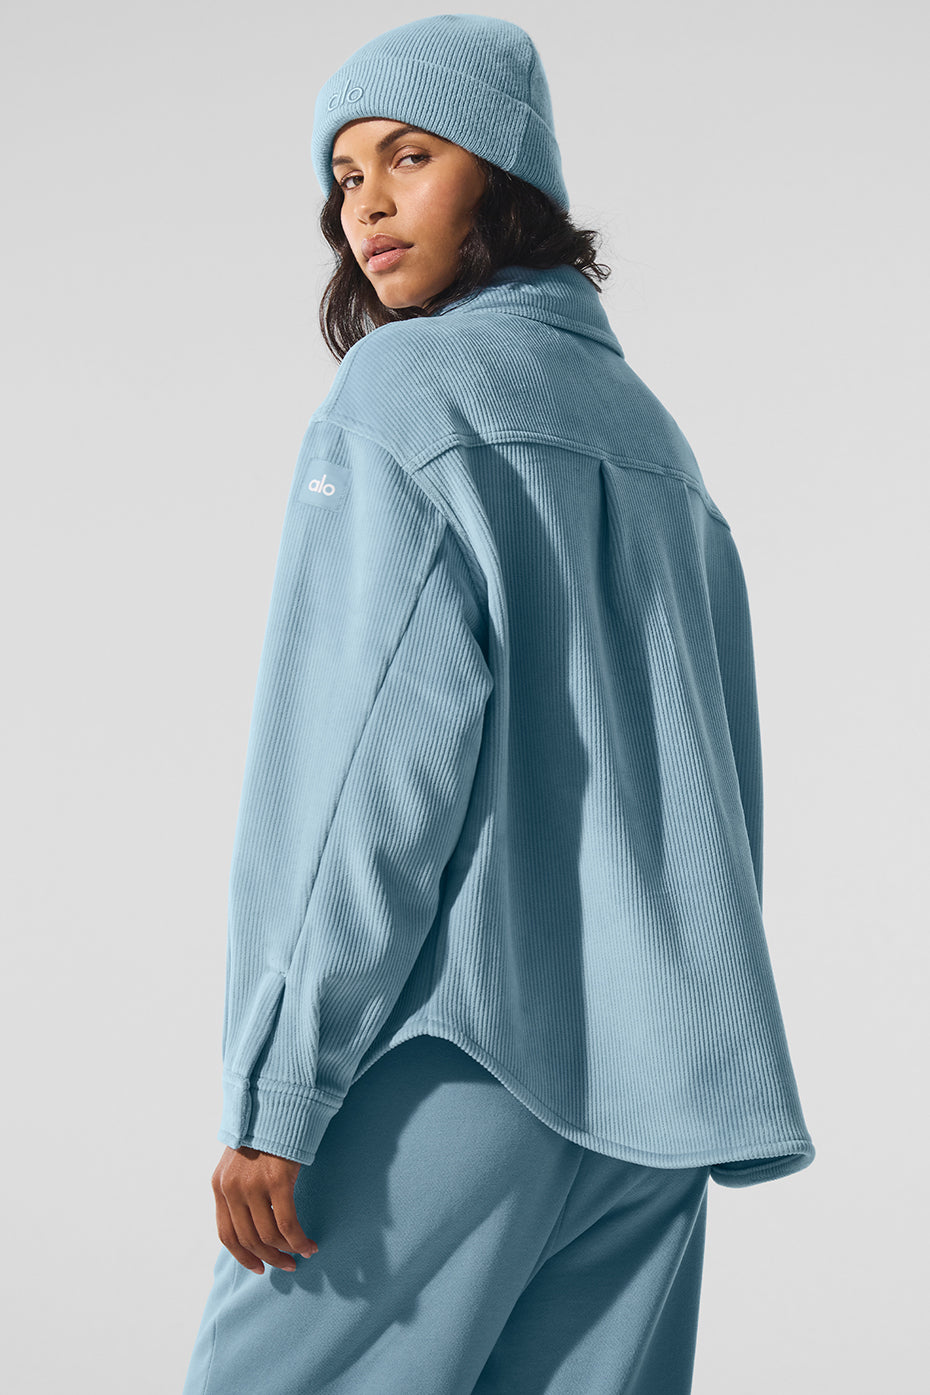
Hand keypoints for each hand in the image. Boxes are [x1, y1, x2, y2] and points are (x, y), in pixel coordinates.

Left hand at [212, 1145, 318, 1273]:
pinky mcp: (277, 1181)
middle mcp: (231, 1188)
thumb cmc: (263, 1133)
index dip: (243, 1256)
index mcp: (219, 1185)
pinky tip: (310, 1243)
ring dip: (287, 1251)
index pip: (226, 1234)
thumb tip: (251, 1220)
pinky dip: (299, 1240)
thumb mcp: (239, 1162)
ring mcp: (253, 1185)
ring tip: (302, 1253)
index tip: (259, 1267)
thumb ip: (239, 1188)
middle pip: (248, 1239)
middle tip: (287, 1265)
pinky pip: (288, 1224)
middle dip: (269, 1258)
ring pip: (269, 1235)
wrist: (276, 1103)